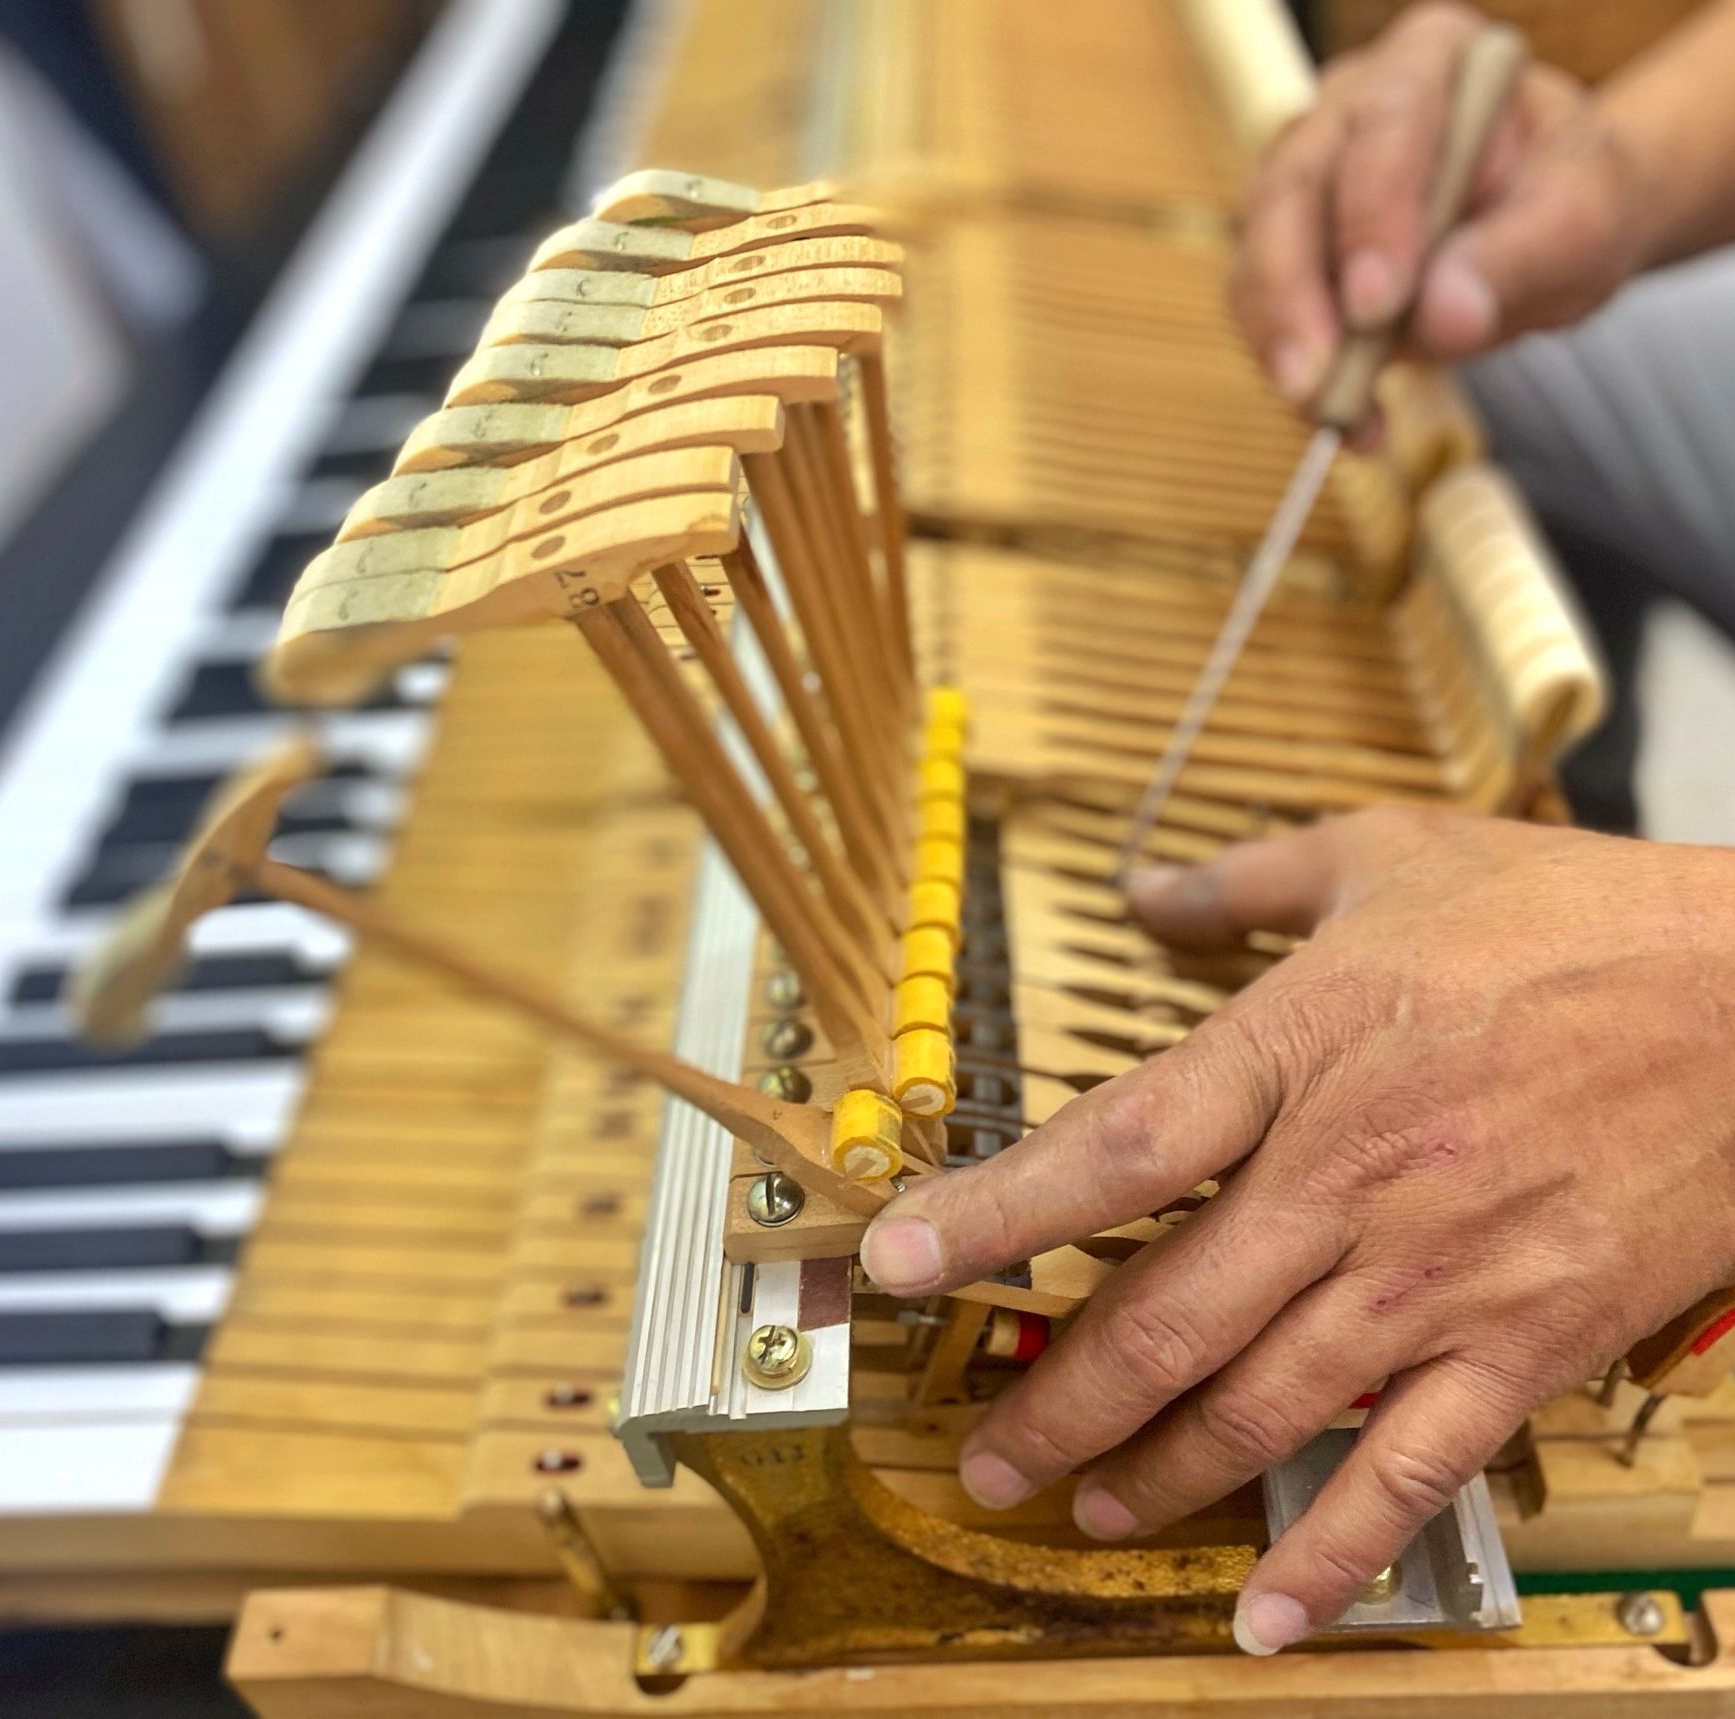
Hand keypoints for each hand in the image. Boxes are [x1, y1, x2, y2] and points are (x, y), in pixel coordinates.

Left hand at [860, 808, 1734, 1652]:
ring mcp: (1438, 1275)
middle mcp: (1348, 1179)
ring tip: (1079, 1509)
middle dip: (1056, 1398)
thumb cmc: (1580, 916)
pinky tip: (1271, 1611)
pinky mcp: (1526, 1342)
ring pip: (1262, 1404)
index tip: (896, 1260)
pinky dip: (1334, 1551)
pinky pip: (1411, 1470)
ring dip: (1156, 1472)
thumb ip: (1250, 878)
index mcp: (1299, 1050)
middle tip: (981, 1455)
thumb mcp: (1393, 854)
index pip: (1111, 1148)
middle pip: (1165, 1313)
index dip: (990, 1213)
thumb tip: (1143, 887)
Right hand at [1232, 2, 1658, 407]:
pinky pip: (1262, 313)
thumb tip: (1443, 317)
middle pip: (1290, 191)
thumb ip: (1522, 256)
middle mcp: (1349, 108)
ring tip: (1335, 417)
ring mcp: (1303, 179)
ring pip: (1255, 256)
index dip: (1372, 216)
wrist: (1548, 234)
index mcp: (1433, 59)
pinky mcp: (1281, 250)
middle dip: (1295, 296)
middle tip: (1316, 383)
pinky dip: (1295, 377)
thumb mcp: (1584, 222)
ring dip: (1282, 347)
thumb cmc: (1569, 206)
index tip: (1378, 307)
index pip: (1387, 125)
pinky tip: (1348, 422)